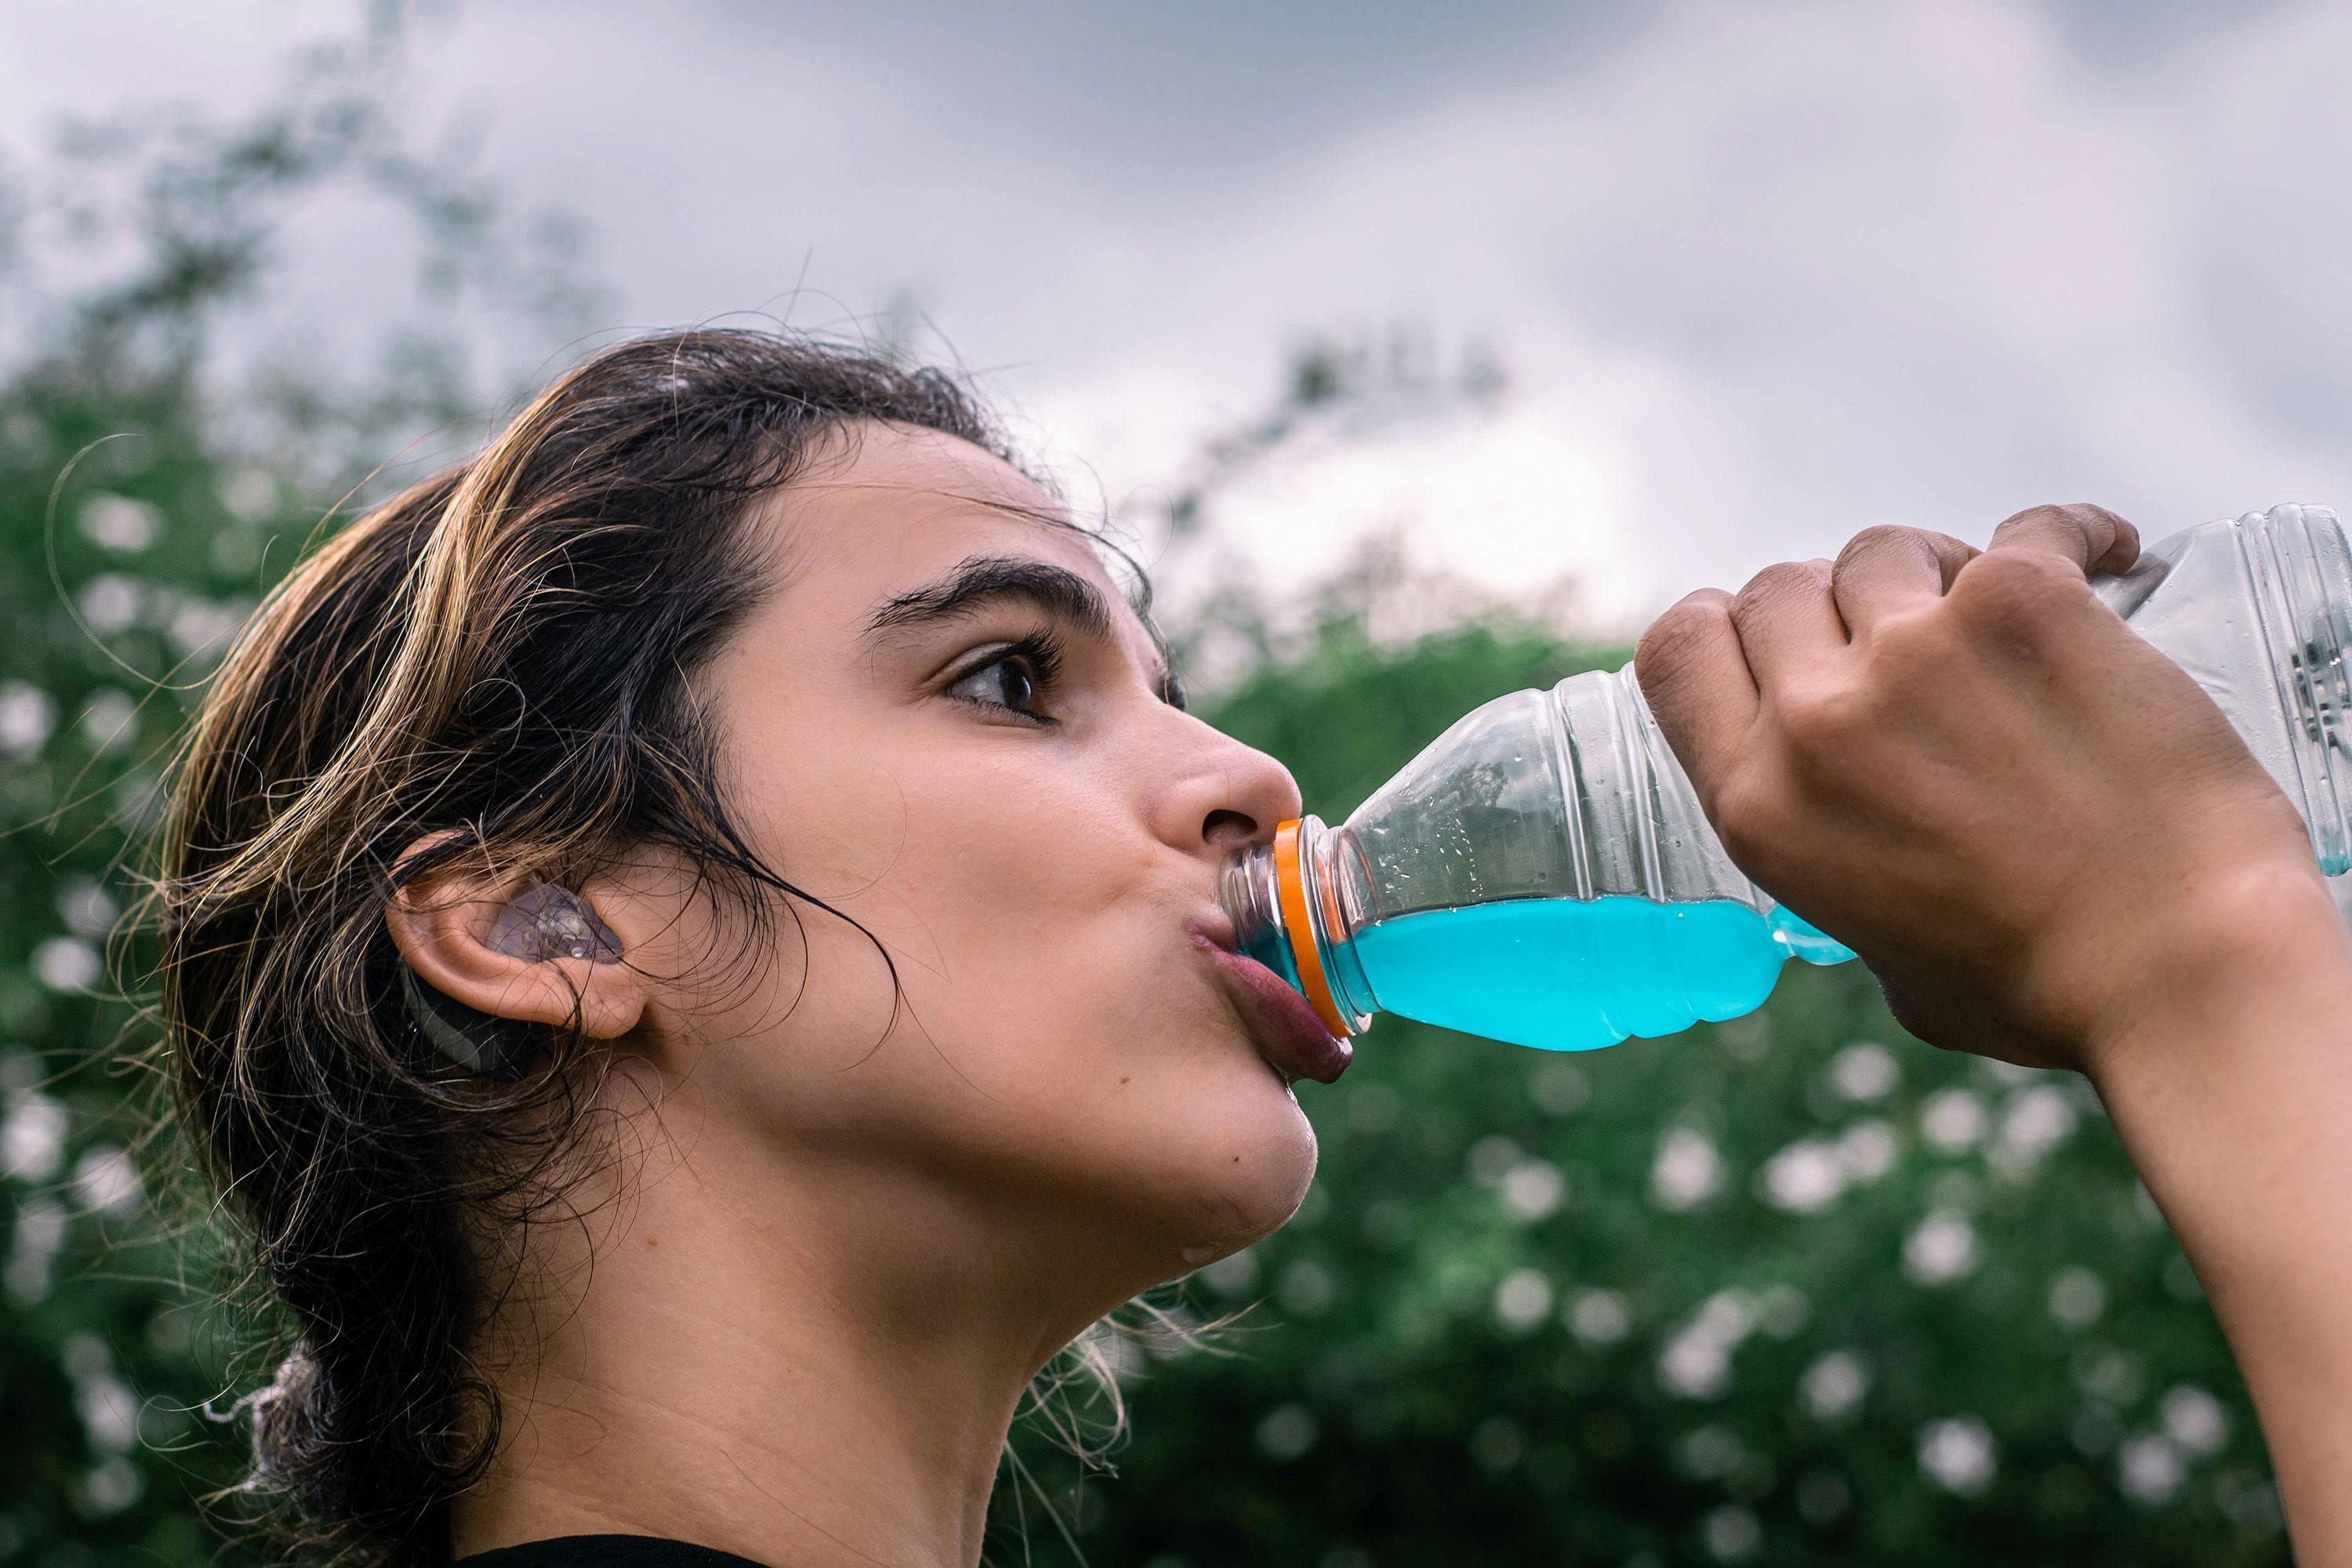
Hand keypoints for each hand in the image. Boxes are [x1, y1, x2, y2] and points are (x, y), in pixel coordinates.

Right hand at [1633, 503, 2321, 1070]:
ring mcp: (1916, 653)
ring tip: (1999, 618)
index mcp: (1759, 807)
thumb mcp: (1878, 951)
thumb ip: (1842, 868)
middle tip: (1911, 640)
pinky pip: (2025, 527)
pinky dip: (2070, 537)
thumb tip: (1874, 833)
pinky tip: (2104, 558)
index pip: (1678, 649)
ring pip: (1884, 550)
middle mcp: (1816, 721)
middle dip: (1837, 608)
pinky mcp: (2023, 605)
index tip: (1784, 642)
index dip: (1726, 630)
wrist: (2183, 970)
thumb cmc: (2048, 990)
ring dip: (1935, 573)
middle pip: (1776, 589)